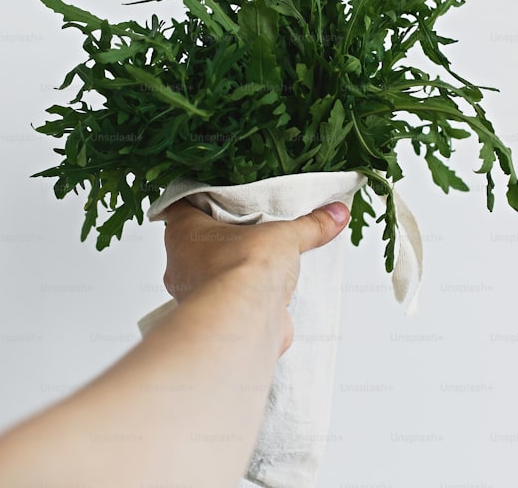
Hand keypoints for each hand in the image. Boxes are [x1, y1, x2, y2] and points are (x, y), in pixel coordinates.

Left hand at [161, 198, 350, 351]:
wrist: (245, 319)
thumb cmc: (242, 266)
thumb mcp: (284, 235)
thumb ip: (310, 225)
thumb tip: (335, 214)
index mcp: (183, 232)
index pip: (182, 206)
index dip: (201, 200)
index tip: (221, 197)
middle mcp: (182, 264)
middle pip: (199, 243)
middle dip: (225, 239)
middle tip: (251, 230)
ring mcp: (195, 294)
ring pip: (213, 274)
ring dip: (236, 270)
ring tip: (265, 261)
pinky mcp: (215, 318)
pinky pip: (229, 302)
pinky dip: (246, 298)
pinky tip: (267, 293)